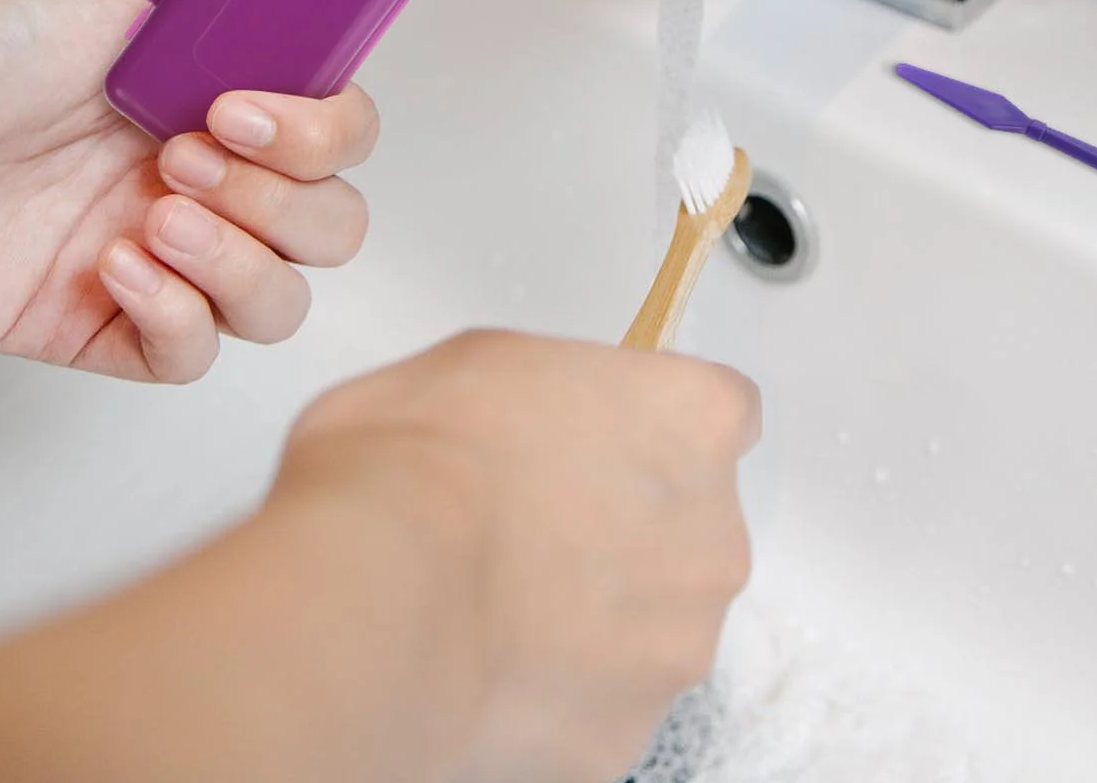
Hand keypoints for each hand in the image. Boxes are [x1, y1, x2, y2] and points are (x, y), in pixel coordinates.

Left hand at [0, 0, 378, 381]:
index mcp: (221, 99)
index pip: (343, 133)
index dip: (321, 132)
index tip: (243, 108)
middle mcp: (208, 180)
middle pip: (334, 224)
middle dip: (281, 198)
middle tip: (185, 158)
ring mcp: (168, 258)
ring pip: (284, 300)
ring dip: (240, 262)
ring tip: (158, 220)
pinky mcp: (110, 327)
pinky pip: (197, 357)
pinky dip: (176, 318)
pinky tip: (118, 268)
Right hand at [274, 331, 760, 782]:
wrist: (375, 601)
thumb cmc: (421, 467)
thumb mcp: (480, 361)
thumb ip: (550, 388)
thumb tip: (526, 418)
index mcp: (693, 419)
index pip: (722, 413)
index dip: (660, 428)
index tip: (616, 439)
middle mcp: (713, 537)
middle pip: (693, 528)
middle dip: (630, 528)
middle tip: (537, 525)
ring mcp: (675, 645)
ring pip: (653, 625)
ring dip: (600, 617)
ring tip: (502, 603)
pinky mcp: (624, 735)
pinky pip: (602, 705)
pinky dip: (559, 694)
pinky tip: (492, 663)